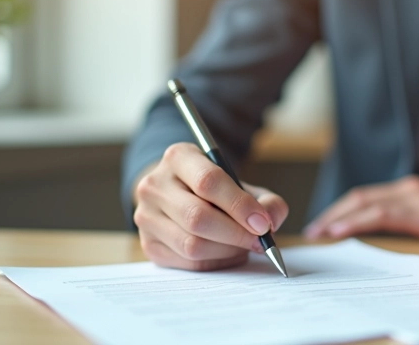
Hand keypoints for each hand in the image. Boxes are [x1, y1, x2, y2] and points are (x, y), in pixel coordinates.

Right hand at [133, 143, 288, 270]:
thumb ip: (265, 200)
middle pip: (197, 217)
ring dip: (227, 250)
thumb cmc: (215, 190)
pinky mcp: (148, 244)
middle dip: (236, 233)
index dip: (239, 205)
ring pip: (191, 244)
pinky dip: (215, 262)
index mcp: (179, 157)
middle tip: (260, 241)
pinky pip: (187, 262)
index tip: (263, 223)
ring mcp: (146, 216)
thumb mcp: (241, 183)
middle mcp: (155, 184)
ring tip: (244, 246)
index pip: (208, 181)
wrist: (179, 194)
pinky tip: (228, 253)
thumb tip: (271, 221)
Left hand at [303, 175, 418, 240]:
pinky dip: (357, 221)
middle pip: (360, 196)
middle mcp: (409, 188)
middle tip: (313, 230)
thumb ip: (410, 217)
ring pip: (366, 203)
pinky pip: (382, 214)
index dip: (341, 208)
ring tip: (320, 232)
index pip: (366, 195)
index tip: (323, 224)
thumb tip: (381, 231)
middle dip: (333, 213)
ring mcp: (415, 198)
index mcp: (410, 188)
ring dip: (338, 218)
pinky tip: (340, 231)